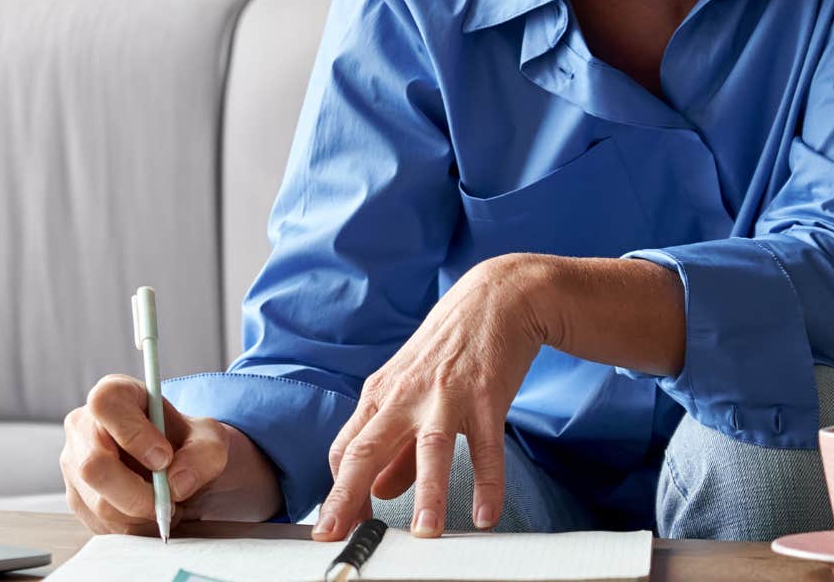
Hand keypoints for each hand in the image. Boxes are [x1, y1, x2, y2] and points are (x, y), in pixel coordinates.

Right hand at [61, 373, 283, 534]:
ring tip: (166, 505)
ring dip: (141, 515)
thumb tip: (177, 482)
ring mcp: (73, 464)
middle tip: (169, 500)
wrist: (178, 467)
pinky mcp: (77, 498)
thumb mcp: (210, 440)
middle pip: (93, 466)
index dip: (134, 434)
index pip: (106, 405)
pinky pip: (102, 524)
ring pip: (99, 503)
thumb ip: (203, 455)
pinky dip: (134, 527)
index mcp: (113, 395)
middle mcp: (83, 426)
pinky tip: (149, 514)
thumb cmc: (187, 443)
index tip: (164, 458)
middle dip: (138, 494)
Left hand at [314, 254, 551, 540]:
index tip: (337, 527)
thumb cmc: (449, 348)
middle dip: (348, 496)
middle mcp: (406, 395)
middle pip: (367, 449)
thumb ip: (395, 447)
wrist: (496, 298)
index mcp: (381, 394)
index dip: (338, 491)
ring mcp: (446, 395)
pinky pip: (487, 447)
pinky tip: (486, 516)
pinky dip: (487, 484)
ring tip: (425, 535)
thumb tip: (376, 491)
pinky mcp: (486, 396)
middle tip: (337, 536)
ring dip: (427, 494)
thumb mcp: (411, 390)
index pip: (345, 449)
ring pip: (430, 449)